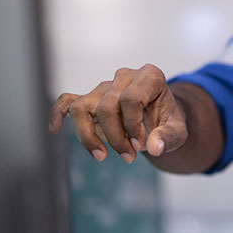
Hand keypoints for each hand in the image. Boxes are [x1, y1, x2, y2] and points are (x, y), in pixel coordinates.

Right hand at [49, 64, 187, 163]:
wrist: (162, 119)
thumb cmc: (168, 121)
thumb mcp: (178, 131)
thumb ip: (168, 137)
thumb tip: (154, 147)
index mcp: (149, 76)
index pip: (130, 98)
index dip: (133, 126)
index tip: (141, 145)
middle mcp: (124, 77)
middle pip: (106, 106)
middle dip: (116, 137)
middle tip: (129, 156)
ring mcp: (104, 87)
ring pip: (82, 107)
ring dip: (89, 135)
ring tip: (102, 156)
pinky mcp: (91, 98)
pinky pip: (66, 101)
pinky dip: (56, 114)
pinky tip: (53, 130)